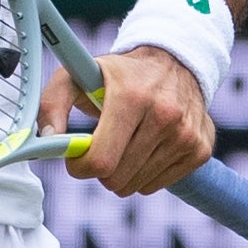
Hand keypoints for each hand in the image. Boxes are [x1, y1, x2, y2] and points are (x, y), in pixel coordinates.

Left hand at [57, 42, 211, 197]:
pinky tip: (147, 146)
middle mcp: (164, 115)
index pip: (100, 160)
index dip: (80, 167)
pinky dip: (146, 173)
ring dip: (123, 172)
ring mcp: (186, 134)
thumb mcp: (77, 76)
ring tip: (126, 141)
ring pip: (136, 186)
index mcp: (131, 97)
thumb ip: (52, 104)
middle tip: (102, 145)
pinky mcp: (200, 148)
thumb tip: (47, 140)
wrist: (174, 61)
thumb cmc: (119, 74)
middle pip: (116, 178)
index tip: (77, 156)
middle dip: (100, 169)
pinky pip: (158, 185)